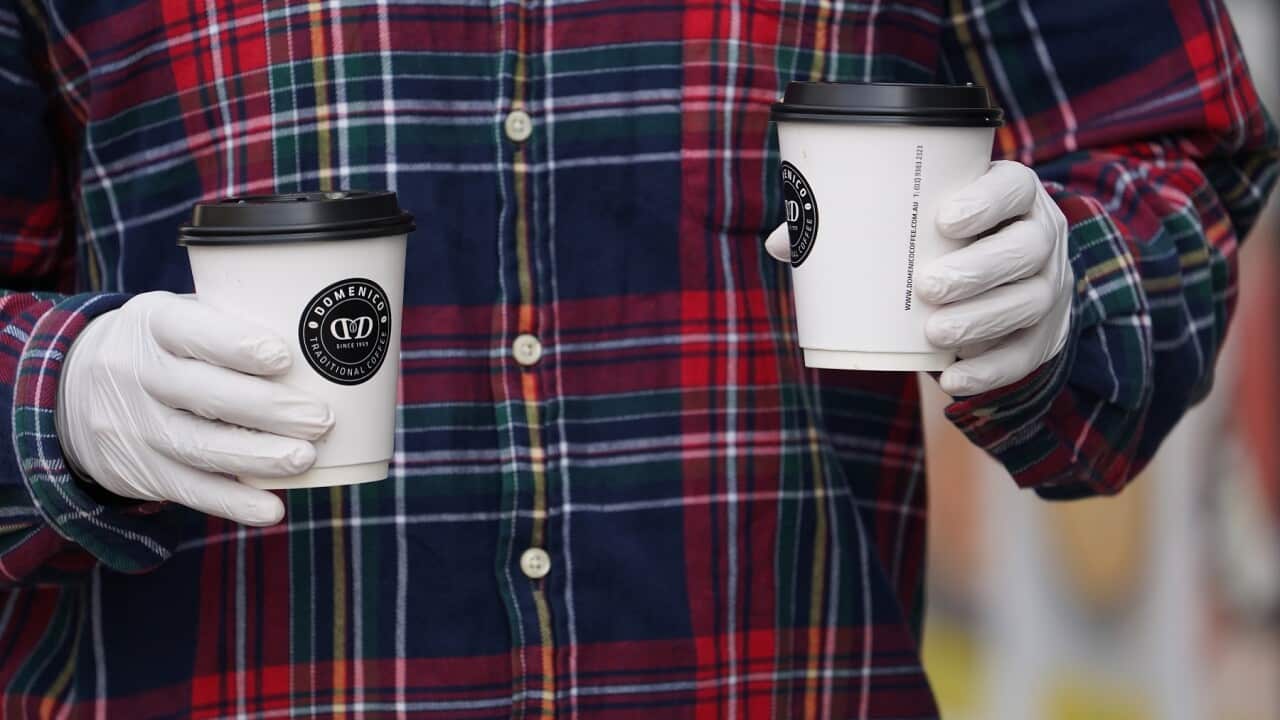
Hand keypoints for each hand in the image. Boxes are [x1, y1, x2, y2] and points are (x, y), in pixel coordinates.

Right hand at [55, 292, 334, 525]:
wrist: (73, 389)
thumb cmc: (166, 346)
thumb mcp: (180, 316)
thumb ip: (234, 324)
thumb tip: (332, 344)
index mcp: (152, 322)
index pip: (190, 330)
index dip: (236, 345)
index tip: (284, 358)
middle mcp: (135, 372)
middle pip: (202, 394)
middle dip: (267, 409)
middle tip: (320, 419)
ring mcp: (132, 425)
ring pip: (197, 446)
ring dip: (257, 457)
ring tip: (306, 457)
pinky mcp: (138, 470)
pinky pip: (188, 490)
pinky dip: (233, 502)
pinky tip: (272, 509)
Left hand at [764, 160, 1071, 395]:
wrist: (1002, 283)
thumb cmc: (943, 242)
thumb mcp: (914, 223)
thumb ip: (851, 225)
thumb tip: (781, 242)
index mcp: (1012, 196)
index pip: (1015, 186)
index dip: (987, 200)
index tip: (944, 220)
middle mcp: (1042, 236)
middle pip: (1026, 249)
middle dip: (979, 268)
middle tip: (928, 286)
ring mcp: (1049, 288)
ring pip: (1028, 302)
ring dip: (982, 320)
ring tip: (934, 333)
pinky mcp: (1045, 335)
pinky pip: (1025, 356)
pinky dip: (989, 371)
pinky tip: (953, 381)